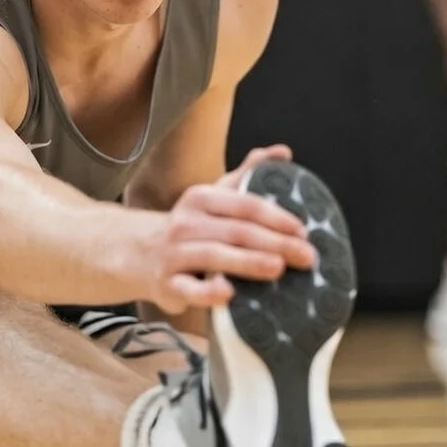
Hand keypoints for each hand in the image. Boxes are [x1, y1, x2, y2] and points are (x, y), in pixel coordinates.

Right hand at [149, 151, 315, 313]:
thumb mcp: (214, 196)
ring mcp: (174, 253)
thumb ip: (247, 175)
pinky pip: (188, 289)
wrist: (139, 253)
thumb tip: (283, 151)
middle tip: (306, 256)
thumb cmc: (192, 226)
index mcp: (201, 199)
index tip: (303, 231)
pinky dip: (208, 292)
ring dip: (248, 262)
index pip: (244, 204)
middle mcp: (185, 223)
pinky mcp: (167, 284)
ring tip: (278, 268)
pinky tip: (229, 294)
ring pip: (214, 256)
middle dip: (274, 243)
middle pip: (236, 231)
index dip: (276, 217)